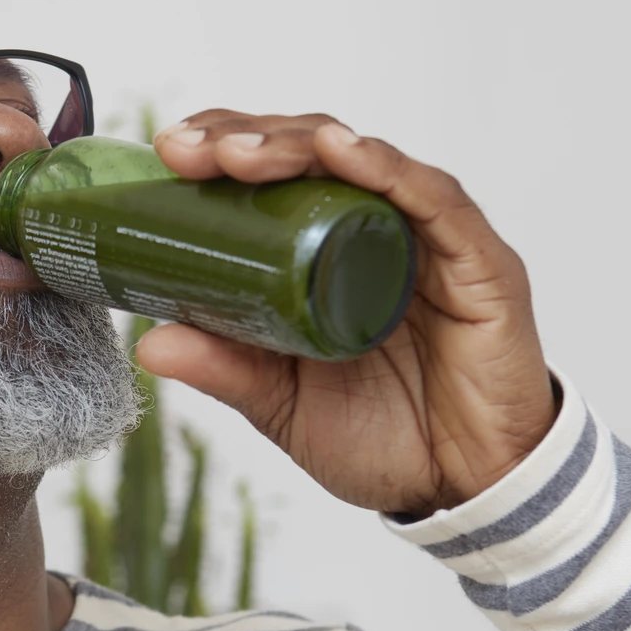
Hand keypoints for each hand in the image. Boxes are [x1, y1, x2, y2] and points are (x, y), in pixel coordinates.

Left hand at [135, 112, 556, 516]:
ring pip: (364, 162)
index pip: (276, 176)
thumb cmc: (385, 438)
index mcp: (330, 254)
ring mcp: (431, 242)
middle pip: (311, 154)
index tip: (167, 153)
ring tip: (238, 153)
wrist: (464, 491)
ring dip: (298, 145)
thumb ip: (227, 368)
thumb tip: (150, 342)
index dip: (222, 150)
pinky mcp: (480, 264)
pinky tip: (342, 152)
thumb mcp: (283, 403)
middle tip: (184, 151)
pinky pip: (435, 201)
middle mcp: (379, 231)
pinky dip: (387, 169)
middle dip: (243, 139)